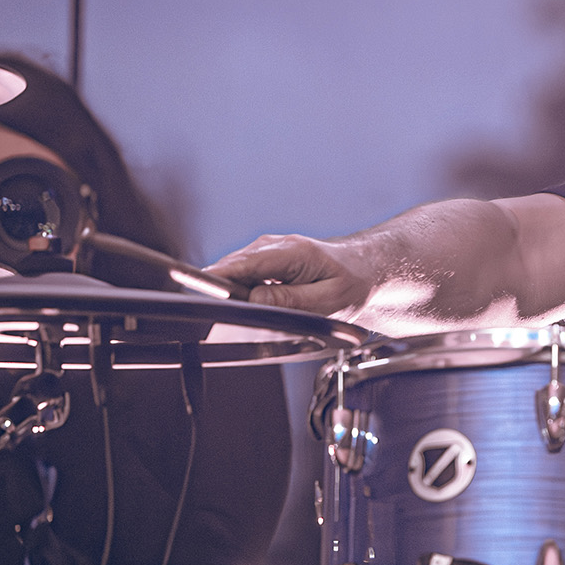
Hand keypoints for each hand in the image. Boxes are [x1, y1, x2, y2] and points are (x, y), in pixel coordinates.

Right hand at [206, 234, 374, 320]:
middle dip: (228, 294)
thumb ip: (290, 300)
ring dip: (238, 295)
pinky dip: (246, 292)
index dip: (218, 279)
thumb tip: (254, 300)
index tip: (199, 292)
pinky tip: (265, 304)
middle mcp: (274, 246)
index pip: (243, 264)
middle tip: (244, 318)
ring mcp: (267, 251)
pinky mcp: (265, 261)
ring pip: (235, 274)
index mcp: (291, 252)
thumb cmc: (353, 283)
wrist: (365, 270)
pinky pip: (244, 277)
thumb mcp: (328, 300)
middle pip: (231, 269)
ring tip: (265, 310)